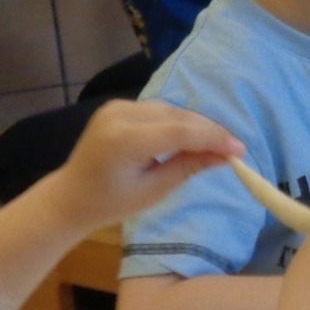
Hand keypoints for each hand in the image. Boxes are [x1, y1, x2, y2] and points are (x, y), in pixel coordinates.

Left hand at [50, 100, 243, 232]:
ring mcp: (118, 107)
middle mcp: (120, 115)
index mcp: (124, 141)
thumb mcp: (153, 191)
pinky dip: (179, 122)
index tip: (240, 150)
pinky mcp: (119, 105)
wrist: (69, 197)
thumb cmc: (110, 203)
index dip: (213, 138)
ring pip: (171, 111)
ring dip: (196, 125)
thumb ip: (189, 167)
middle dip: (209, 131)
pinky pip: (159, 111)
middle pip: (178, 117)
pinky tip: (193, 136)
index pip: (179, 132)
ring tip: (218, 144)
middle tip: (235, 149)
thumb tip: (226, 155)